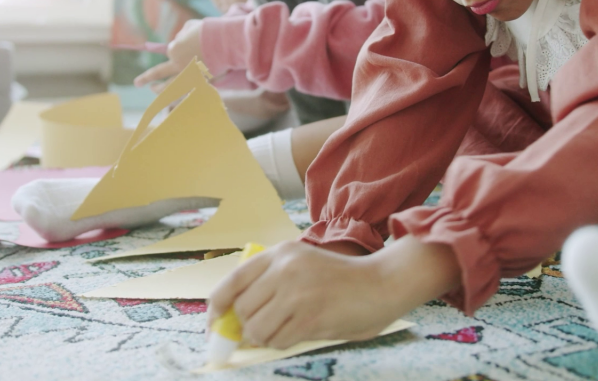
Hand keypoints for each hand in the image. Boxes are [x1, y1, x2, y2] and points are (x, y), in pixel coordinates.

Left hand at [133, 19, 203, 89]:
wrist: (225, 41)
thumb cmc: (207, 30)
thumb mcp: (190, 27)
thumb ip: (181, 34)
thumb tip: (179, 40)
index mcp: (174, 50)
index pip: (171, 50)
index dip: (178, 46)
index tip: (189, 42)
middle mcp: (178, 65)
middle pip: (158, 73)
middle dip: (146, 78)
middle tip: (137, 83)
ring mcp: (189, 75)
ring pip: (171, 87)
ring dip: (160, 90)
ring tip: (153, 90)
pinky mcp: (200, 81)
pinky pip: (187, 89)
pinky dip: (181, 92)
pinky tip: (176, 94)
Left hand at [205, 241, 397, 349]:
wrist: (382, 283)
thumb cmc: (341, 279)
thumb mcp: (302, 264)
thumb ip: (272, 281)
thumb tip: (238, 318)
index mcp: (280, 253)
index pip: (232, 281)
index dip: (217, 306)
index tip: (215, 323)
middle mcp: (284, 269)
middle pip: (242, 309)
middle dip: (247, 327)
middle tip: (262, 332)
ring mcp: (296, 293)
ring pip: (256, 329)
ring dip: (266, 338)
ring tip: (288, 330)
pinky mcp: (309, 317)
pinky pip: (278, 340)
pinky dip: (283, 344)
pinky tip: (303, 333)